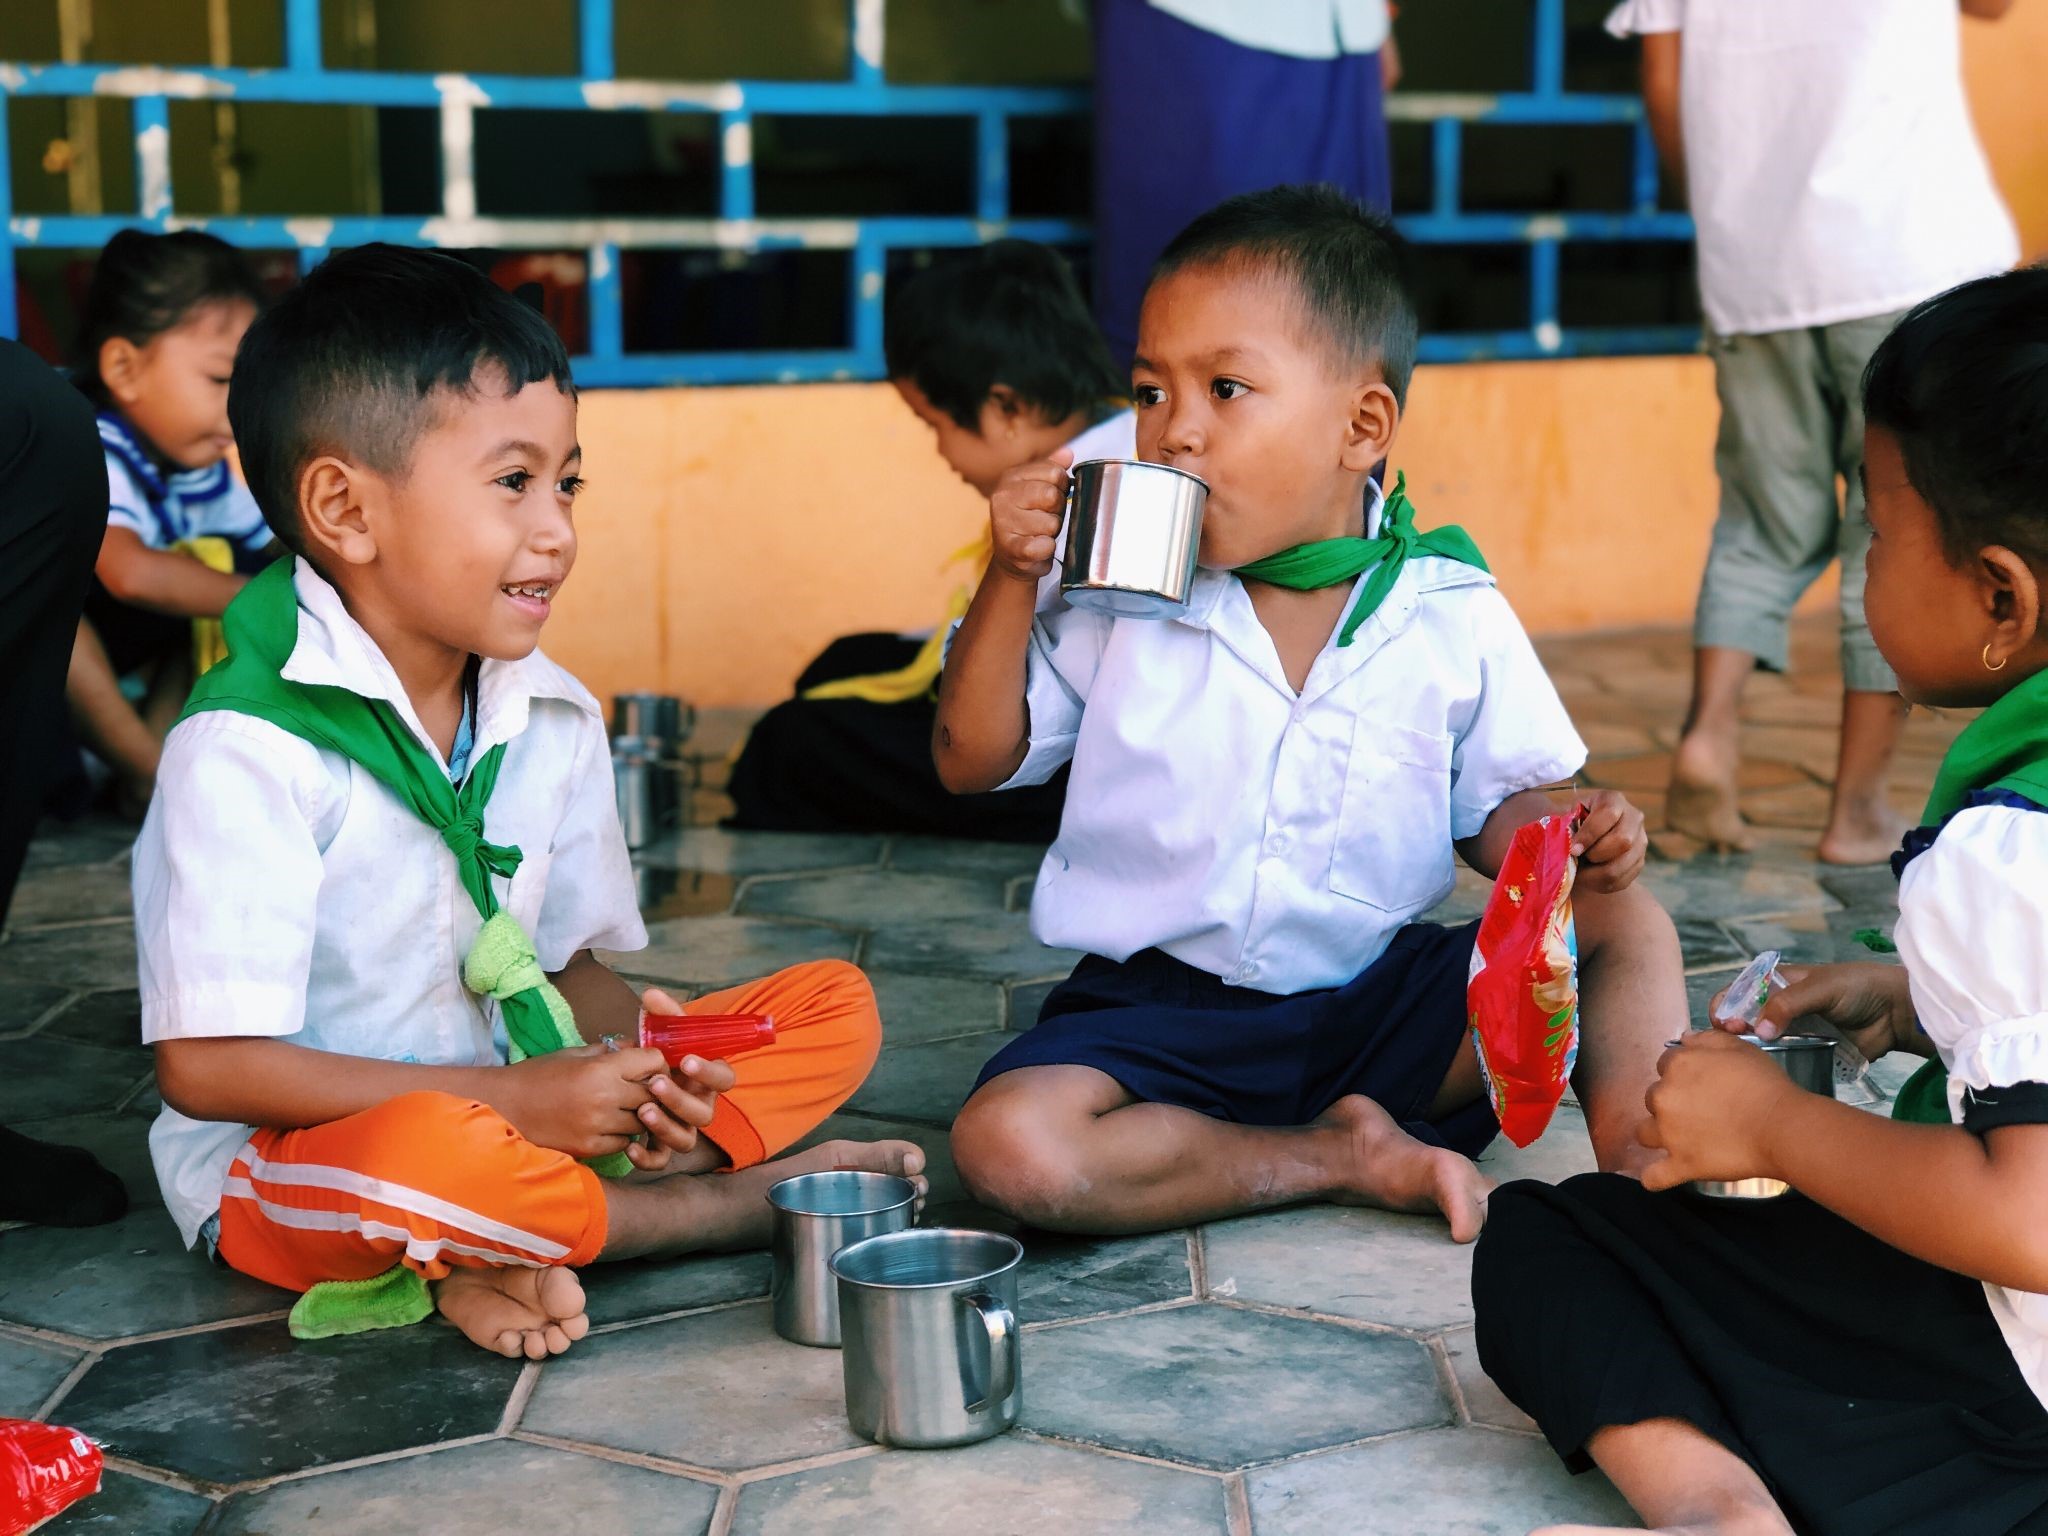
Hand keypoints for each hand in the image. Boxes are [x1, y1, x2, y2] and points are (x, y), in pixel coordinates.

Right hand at [502, 1044, 663, 1159]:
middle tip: (644, 1088)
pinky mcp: (589, 1149)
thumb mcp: (572, 1054)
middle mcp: (604, 1097)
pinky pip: (624, 1143)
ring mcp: (598, 1125)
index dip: (656, 1062)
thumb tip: (637, 1046)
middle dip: (654, 1090)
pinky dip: (622, 1135)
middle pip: (654, 1094)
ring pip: (643, 1121)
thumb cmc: (536, 1076)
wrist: (502, 1108)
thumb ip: (608, 1051)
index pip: (653, 1061)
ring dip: (640, 1115)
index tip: (649, 1066)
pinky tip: (609, 1126)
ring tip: (626, 1108)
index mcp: (601, 1068)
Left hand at [625, 988, 741, 1169]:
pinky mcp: (661, 1146)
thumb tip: (650, 995)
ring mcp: (682, 1128)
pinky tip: (630, 1147)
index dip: (709, 1072)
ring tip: (643, 1111)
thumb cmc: (658, 1054)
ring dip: (666, 1127)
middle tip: (656, 1084)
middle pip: (704, 1113)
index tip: (686, 1059)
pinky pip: (661, 1160)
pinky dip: (648, 1158)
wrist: (631, 1078)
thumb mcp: (663, 1033)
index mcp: (707, 1078)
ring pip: (686, 1139)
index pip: (725, 1078)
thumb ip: (662, 1015)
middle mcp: (699, 1106)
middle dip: (681, 1100)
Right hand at [987, 449, 1071, 582]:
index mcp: (1011, 476)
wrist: (1012, 556)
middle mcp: (1003, 496)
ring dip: (1052, 533)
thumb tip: (1067, 453)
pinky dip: (1047, 549)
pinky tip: (1038, 548)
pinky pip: (1044, 546)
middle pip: (1052, 496)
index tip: (1052, 498)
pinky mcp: (1010, 548)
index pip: (1055, 473)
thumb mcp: (1038, 489)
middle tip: (1046, 517)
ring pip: (1051, 523)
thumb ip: (1052, 469)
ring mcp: (1004, 522)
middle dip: (1057, 510)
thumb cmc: (1029, 519)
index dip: (1062, 487)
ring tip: (1040, 534)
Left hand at [1571, 789, 1646, 893]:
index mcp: (1613, 800)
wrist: (1584, 838)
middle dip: (1595, 855)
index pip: (1608, 815)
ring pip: (1622, 865)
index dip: (1590, 834)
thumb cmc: (1571, 823)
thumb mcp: (1564, 817)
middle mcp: (1633, 817)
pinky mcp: (1640, 861)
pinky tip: (1588, 878)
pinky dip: (1601, 884)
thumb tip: (1560, 840)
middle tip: (1577, 860)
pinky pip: (1623, 880)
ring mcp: (1640, 840)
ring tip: (1579, 873)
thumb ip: (1561, 825)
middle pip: (1622, 841)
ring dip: (1595, 874)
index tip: (1573, 850)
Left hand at [1637, 1032, 1802, 1192]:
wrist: (1781, 1126)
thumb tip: (1683, 1039)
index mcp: (1677, 1066)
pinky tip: (1661, 1174)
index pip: (1665, 1064)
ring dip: (1658, 1134)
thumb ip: (1705, 1039)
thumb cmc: (1764, 1084)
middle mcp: (1664, 1097)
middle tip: (1700, 1110)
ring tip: (1681, 1139)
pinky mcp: (1681, 1164)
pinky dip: (1655, 1177)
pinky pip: (1654, 1177)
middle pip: (1654, 1097)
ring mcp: (1668, 1134)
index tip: (1701, 1083)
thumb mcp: (1738, 1047)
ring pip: (1644, 1133)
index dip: (1683, 1073)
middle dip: (1671, 1102)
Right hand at [1712, 961, 1919, 1059]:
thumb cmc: (1856, 988)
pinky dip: (1770, 1066)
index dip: (1726, 1006)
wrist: (1895, 1013)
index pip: (1738, 992)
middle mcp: (1777, 1007)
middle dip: (1732, 1032)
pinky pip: (1781, 1060)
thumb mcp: (1819, 988)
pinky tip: (1765, 1073)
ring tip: (1747, 1062)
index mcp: (1776, 983)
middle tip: (1738, 1043)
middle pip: (1742, 1020)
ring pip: (1758, 1043)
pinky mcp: (1806, 1052)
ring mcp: (1791, 1032)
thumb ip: (1787, 1004)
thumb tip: (1759, 1030)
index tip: (1727, 1024)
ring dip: (1749, 1052)